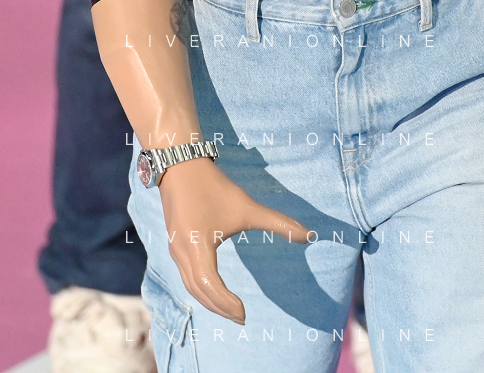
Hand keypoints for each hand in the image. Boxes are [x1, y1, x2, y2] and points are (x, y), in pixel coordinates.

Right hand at [158, 157, 310, 321]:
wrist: (180, 164)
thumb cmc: (213, 187)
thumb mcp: (247, 206)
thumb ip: (277, 222)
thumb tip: (309, 235)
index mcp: (198, 249)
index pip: (211, 287)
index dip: (227, 304)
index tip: (245, 313)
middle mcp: (182, 254)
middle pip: (199, 292)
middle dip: (220, 308)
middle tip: (241, 317)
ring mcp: (175, 250)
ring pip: (191, 285)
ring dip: (209, 300)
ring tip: (229, 308)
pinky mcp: (174, 244)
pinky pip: (187, 275)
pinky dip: (200, 287)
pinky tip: (213, 287)